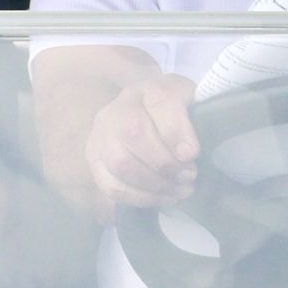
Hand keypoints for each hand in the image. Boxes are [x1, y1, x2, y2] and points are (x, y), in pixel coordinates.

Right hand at [84, 72, 199, 212]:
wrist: (144, 122)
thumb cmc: (173, 116)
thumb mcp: (189, 107)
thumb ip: (192, 121)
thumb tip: (187, 154)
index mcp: (146, 89)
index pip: (160, 101)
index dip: (176, 130)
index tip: (193, 153)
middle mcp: (116, 109)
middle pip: (134, 133)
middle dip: (165, 163)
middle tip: (189, 176)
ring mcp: (100, 136)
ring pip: (120, 163)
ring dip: (154, 184)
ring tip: (179, 190)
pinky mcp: (95, 162)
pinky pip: (111, 186)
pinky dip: (140, 198)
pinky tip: (162, 198)